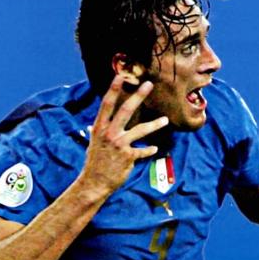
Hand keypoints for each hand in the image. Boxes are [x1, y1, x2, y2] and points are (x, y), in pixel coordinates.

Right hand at [79, 75, 167, 197]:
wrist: (94, 184)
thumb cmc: (94, 164)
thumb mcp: (93, 145)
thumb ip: (97, 133)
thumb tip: (93, 125)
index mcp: (99, 128)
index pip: (106, 105)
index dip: (113, 89)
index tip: (120, 75)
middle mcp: (109, 134)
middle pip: (125, 111)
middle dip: (137, 96)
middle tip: (148, 85)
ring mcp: (119, 145)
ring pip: (140, 130)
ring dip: (154, 125)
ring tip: (165, 121)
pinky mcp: (128, 158)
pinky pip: (142, 152)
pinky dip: (148, 151)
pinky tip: (154, 149)